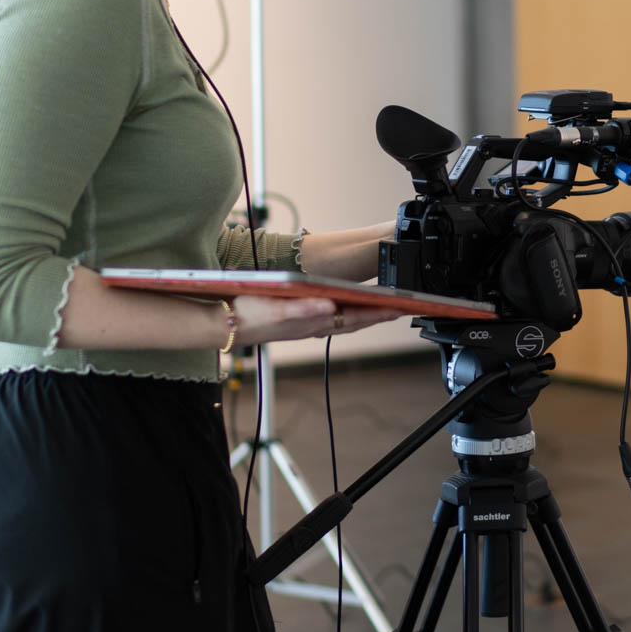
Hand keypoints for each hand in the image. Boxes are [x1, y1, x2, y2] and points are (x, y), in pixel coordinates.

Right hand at [230, 295, 408, 344]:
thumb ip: (304, 311)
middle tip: (406, 307)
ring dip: (367, 315)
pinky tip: (352, 310)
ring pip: (345, 321)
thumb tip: (330, 307)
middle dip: (381, 314)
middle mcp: (314, 325)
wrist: (224, 324)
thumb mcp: (276, 310)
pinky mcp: (299, 323)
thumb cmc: (248, 314)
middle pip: (355, 319)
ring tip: (388, 308)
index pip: (354, 316)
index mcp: (312, 320)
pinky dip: (346, 315)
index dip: (378, 311)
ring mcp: (308, 325)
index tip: (400, 306)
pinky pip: (330, 320)